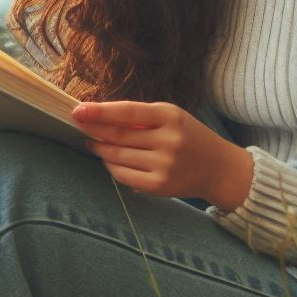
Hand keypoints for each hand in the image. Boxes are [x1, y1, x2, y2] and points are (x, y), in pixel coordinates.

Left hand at [70, 99, 252, 205]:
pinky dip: (111, 167)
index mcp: (170, 116)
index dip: (99, 111)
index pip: (127, 112)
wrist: (219, 168)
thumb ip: (141, 118)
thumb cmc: (189, 136)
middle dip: (93, 129)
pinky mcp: (160, 186)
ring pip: (118, 156)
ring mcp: (164, 165)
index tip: (77, 109)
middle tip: (78, 123)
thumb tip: (100, 117)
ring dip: (99, 148)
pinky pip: (124, 176)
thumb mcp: (172, 117)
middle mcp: (168, 140)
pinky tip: (106, 160)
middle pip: (119, 135)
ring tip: (91, 142)